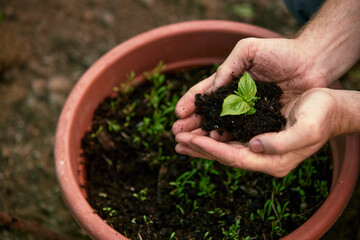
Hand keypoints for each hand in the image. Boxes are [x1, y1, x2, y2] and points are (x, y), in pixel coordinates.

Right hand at [172, 37, 328, 134]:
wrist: (311, 63)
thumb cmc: (280, 52)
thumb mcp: (249, 50)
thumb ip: (228, 66)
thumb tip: (210, 90)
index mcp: (228, 80)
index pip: (204, 92)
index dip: (189, 102)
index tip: (178, 113)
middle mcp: (234, 98)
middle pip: (208, 113)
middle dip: (191, 123)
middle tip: (176, 134)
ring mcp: (247, 112)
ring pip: (220, 125)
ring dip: (203, 134)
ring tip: (188, 142)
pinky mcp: (261, 123)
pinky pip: (240, 132)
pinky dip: (226, 137)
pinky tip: (213, 142)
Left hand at [174, 88, 340, 176]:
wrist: (332, 108)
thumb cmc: (322, 114)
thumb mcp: (307, 128)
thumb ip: (281, 143)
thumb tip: (252, 146)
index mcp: (274, 160)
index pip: (235, 157)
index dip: (211, 149)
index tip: (191, 140)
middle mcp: (264, 158)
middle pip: (225, 156)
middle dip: (200, 148)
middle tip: (177, 140)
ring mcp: (260, 149)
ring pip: (225, 148)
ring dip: (202, 144)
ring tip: (181, 139)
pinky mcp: (257, 137)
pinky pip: (230, 139)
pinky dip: (214, 135)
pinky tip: (201, 131)